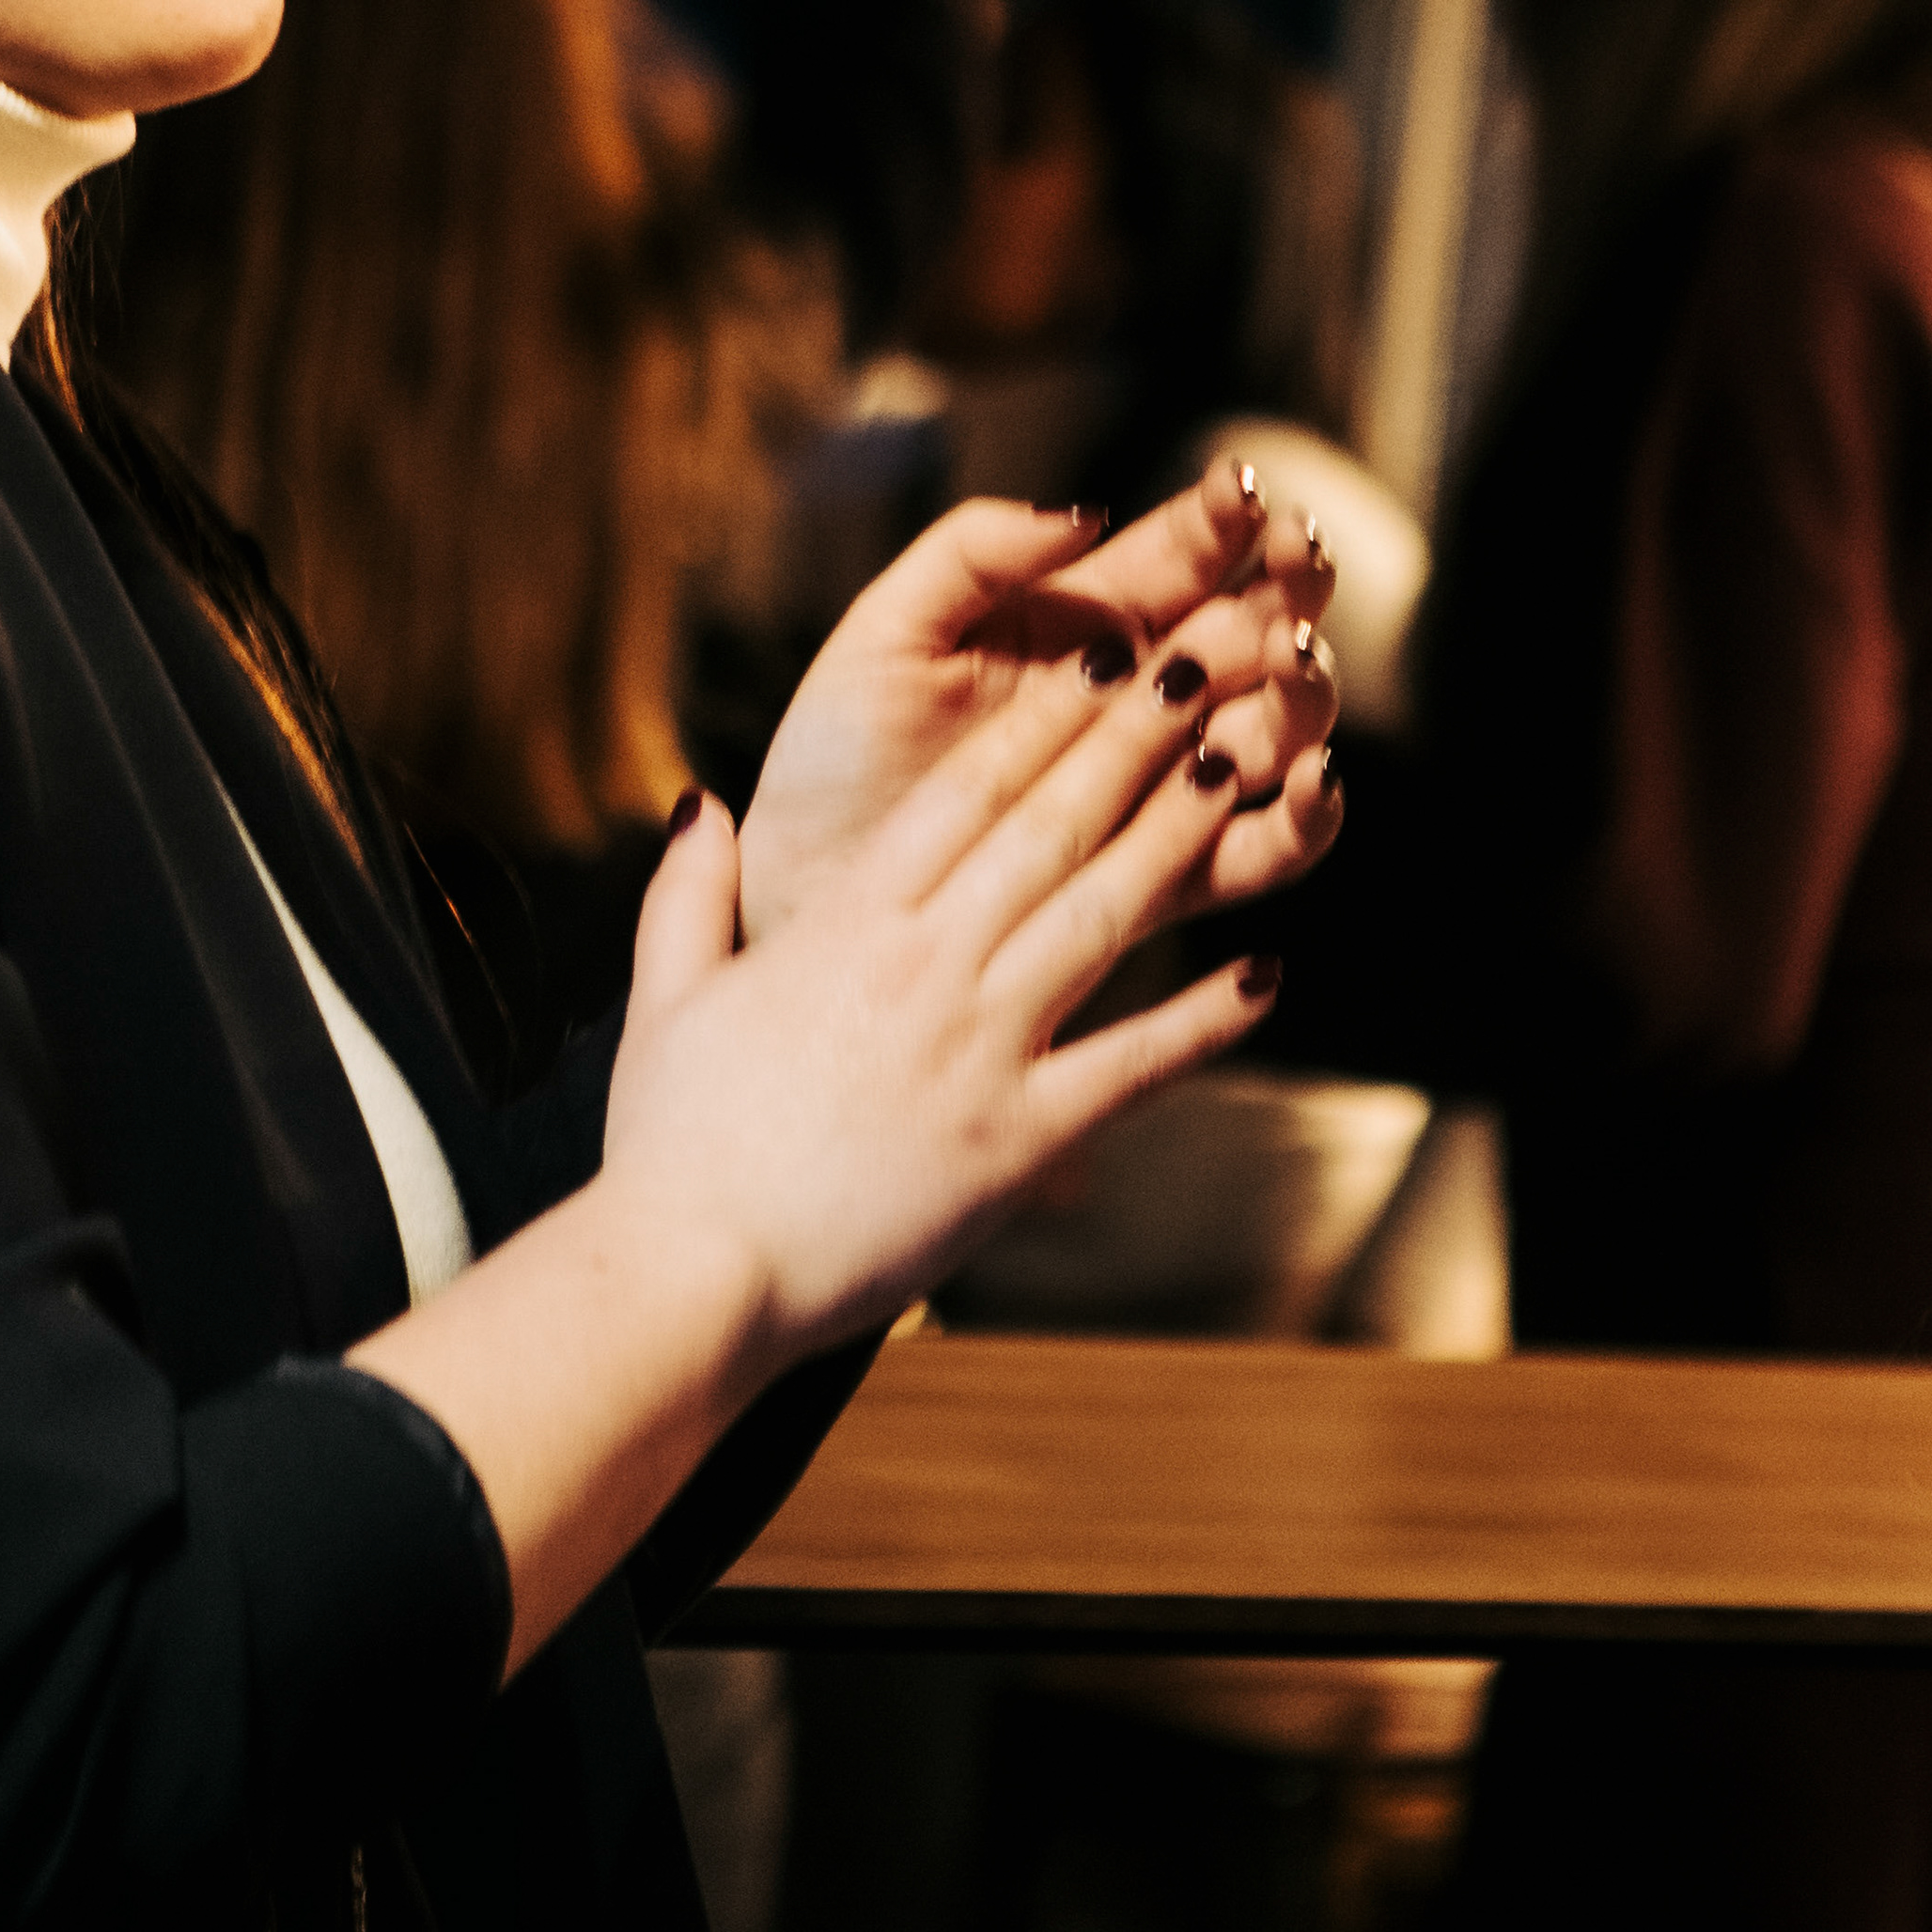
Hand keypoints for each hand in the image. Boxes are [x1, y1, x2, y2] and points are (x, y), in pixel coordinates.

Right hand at [606, 636, 1294, 1371]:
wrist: (691, 1274)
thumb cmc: (672, 1144)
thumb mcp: (667, 996)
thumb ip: (687, 891)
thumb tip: (698, 801)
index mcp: (846, 926)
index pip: (964, 794)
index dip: (1043, 717)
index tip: (1101, 657)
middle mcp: (925, 969)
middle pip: (1049, 828)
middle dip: (1132, 740)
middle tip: (1201, 664)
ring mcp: (980, 1052)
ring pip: (1100, 918)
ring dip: (1180, 837)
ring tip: (1243, 769)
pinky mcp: (1018, 1141)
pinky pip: (1130, 1066)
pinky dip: (1202, 1020)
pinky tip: (1264, 973)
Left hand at [739, 458, 1342, 952]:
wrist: (806, 892)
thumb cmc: (835, 762)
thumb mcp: (887, 635)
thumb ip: (971, 553)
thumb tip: (1087, 511)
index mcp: (1082, 620)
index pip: (1185, 554)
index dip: (1227, 516)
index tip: (1245, 490)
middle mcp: (1142, 699)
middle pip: (1253, 634)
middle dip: (1286, 596)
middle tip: (1288, 574)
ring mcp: (1164, 789)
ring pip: (1277, 731)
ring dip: (1306, 696)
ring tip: (1295, 668)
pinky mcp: (1171, 879)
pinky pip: (1265, 850)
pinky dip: (1307, 817)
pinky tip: (1311, 780)